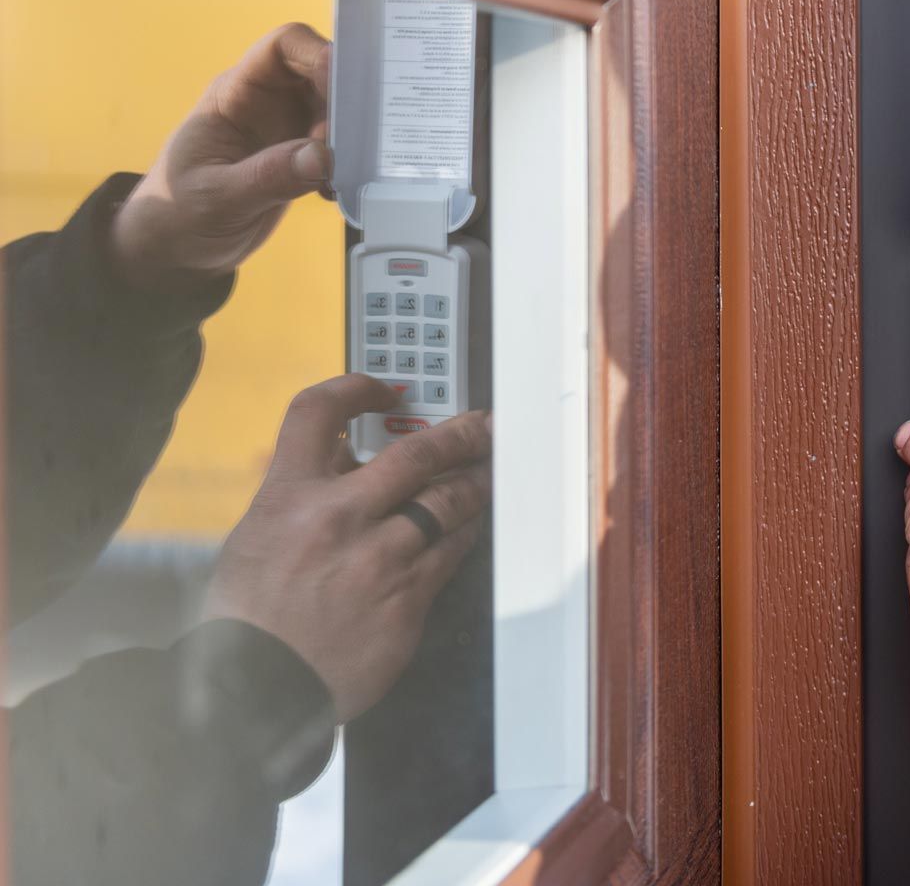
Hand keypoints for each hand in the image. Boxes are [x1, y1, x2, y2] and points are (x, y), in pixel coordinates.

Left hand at [111, 23, 332, 289]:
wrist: (175, 249)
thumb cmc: (177, 213)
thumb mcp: (217, 197)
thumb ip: (269, 176)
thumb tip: (323, 156)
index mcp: (237, 93)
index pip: (283, 46)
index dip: (318, 55)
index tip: (345, 91)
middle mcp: (266, 102)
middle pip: (320, 73)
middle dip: (344, 99)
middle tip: (356, 141)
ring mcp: (285, 129)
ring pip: (334, 109)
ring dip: (349, 135)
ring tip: (345, 172)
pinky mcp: (299, 157)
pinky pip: (336, 144)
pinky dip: (347, 162)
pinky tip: (334, 190)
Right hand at [203, 375, 490, 721]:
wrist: (255, 692)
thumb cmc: (251, 620)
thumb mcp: (259, 538)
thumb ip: (306, 498)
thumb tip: (354, 469)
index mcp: (288, 497)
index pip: (317, 412)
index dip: (356, 388)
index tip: (385, 390)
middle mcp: (336, 519)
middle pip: (416, 451)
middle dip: (460, 432)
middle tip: (481, 425)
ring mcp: (377, 558)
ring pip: (448, 500)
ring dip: (475, 482)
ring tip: (486, 474)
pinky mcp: (407, 598)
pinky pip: (452, 551)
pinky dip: (466, 531)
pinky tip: (469, 526)